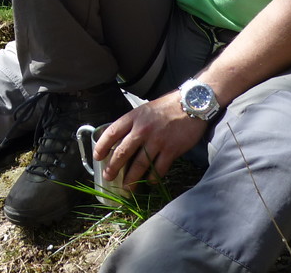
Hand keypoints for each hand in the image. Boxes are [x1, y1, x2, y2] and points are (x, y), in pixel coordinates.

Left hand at [93, 91, 207, 190]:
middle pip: (122, 152)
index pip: (111, 133)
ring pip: (139, 165)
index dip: (102, 146)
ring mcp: (157, 140)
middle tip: (108, 177)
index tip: (97, 157)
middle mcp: (142, 129)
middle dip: (113, 168)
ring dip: (131, 179)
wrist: (192, 103)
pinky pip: (158, 169)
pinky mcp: (171, 150)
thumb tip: (122, 140)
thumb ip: (134, 123)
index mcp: (133, 117)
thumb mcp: (145, 110)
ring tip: (126, 187)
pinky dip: (153, 178)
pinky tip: (149, 183)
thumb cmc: (167, 106)